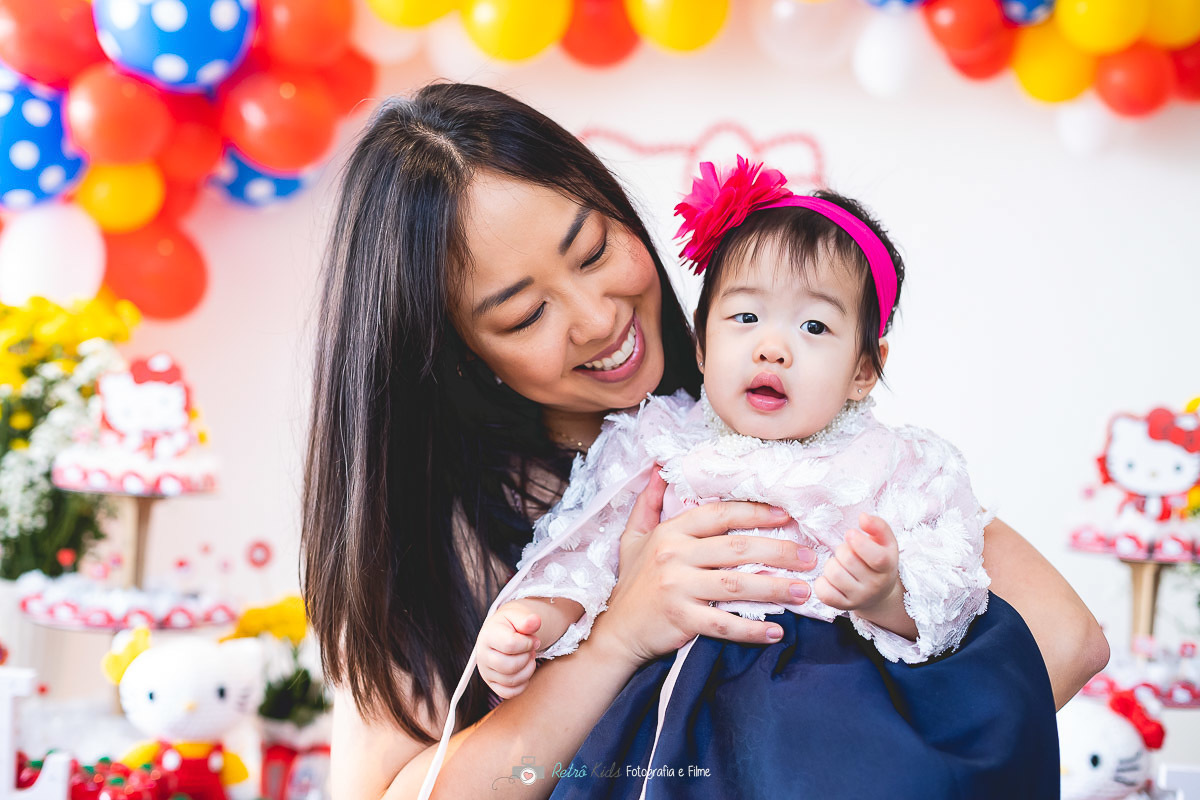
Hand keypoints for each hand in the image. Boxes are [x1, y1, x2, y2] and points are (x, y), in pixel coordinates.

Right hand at [476, 600, 542, 698]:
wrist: (502, 630)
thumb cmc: (511, 624)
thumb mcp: (518, 615)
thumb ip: (527, 620)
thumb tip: (535, 621)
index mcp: (488, 635)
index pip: (510, 645)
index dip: (528, 643)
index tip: (533, 640)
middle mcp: (483, 655)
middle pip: (509, 666)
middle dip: (527, 658)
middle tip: (531, 650)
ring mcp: (486, 672)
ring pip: (510, 680)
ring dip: (527, 670)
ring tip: (528, 658)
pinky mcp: (492, 683)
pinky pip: (508, 693)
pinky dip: (522, 684)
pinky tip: (525, 670)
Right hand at [587, 472, 818, 670]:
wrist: (615, 631)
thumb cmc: (632, 584)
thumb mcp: (633, 537)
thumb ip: (649, 503)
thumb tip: (657, 468)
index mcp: (671, 533)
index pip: (720, 515)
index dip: (755, 512)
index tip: (786, 516)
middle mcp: (675, 556)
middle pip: (737, 548)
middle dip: (778, 551)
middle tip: (808, 557)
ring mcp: (678, 588)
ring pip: (736, 584)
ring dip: (775, 587)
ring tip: (802, 590)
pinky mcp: (682, 619)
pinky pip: (725, 623)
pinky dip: (752, 628)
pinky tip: (776, 630)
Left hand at [814, 513, 901, 615]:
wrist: (879, 593)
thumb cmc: (878, 560)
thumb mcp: (885, 542)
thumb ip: (878, 526)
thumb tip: (863, 517)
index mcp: (887, 566)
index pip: (877, 557)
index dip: (860, 543)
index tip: (850, 533)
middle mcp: (875, 585)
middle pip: (848, 560)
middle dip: (843, 549)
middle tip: (848, 552)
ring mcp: (859, 598)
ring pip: (833, 573)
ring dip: (832, 564)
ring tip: (841, 565)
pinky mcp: (843, 606)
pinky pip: (824, 592)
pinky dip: (822, 582)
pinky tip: (832, 579)